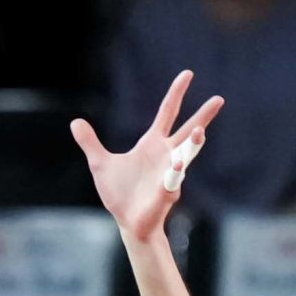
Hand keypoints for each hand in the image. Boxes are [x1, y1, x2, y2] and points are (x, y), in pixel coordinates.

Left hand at [70, 69, 224, 255]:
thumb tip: (75, 121)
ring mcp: (169, 173)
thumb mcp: (100, 163)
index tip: (188, 74)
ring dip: (194, 144)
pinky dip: (174, 174)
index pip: (168, 112)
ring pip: (186, 155)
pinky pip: (173, 180)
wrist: (127, 221)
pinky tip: (177, 167)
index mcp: (152, 144)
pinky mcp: (167, 192)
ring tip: (200, 131)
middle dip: (203, 115)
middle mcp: (166, 155)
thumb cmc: (119, 194)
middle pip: (188, 131)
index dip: (177, 93)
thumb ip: (90, 142)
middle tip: (219, 99)